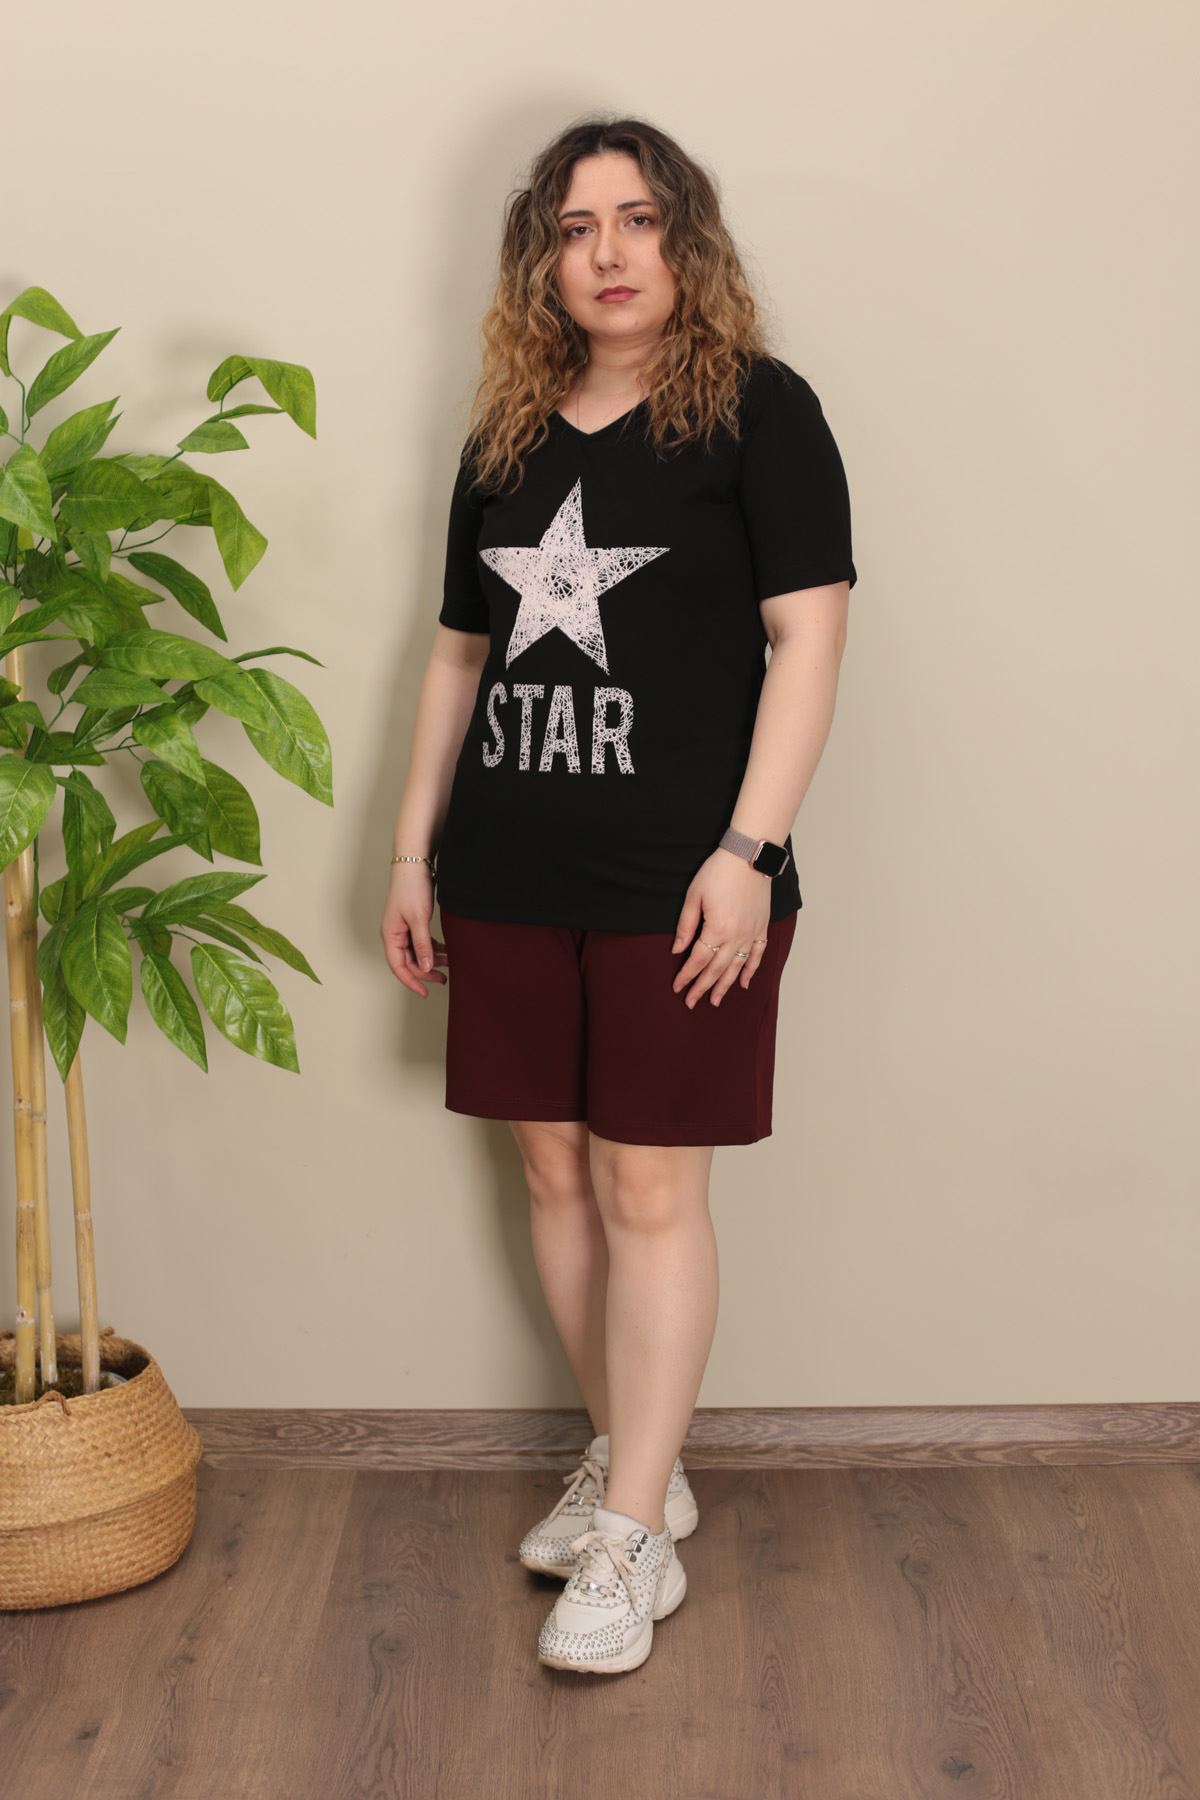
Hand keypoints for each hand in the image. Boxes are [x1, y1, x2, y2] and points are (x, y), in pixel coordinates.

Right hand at [380, 864, 446, 996]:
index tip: (425, 992)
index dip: (411, 981)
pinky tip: (446, 950)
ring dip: (432, 959)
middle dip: (426, 972)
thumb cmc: (411, 888)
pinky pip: (422, 942)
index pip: (398, 966)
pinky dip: (434, 948)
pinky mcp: (414, 922)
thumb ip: (423, 944)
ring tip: (450, 963)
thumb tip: (425, 967)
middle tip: (443, 979)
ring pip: (417, 952)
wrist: (414, 863)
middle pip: (409, 962)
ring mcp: (404, 929)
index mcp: (390, 935)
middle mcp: (395, 934)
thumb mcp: (419, 919)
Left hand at [670, 850, 771, 1007]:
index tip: (678, 988)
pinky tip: (743, 984)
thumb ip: (686, 925)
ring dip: (725, 986)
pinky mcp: (761, 927)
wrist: (748, 856)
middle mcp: (736, 936)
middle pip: (716, 969)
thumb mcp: (694, 896)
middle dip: (702, 987)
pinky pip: (757, 955)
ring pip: (737, 967)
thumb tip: (678, 950)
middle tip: (691, 1003)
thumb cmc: (718, 872)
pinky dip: (750, 971)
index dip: (686, 976)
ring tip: (715, 1001)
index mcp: (717, 928)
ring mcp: (751, 933)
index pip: (698, 960)